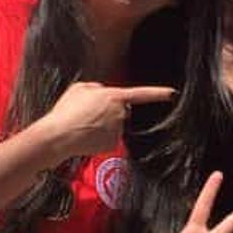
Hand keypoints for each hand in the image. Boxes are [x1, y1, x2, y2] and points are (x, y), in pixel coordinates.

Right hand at [38, 80, 174, 159]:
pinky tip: (87, 137)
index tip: (172, 93)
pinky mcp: (113, 144)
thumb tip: (102, 93)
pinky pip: (110, 139)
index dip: (158, 93)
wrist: (59, 135)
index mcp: (113, 96)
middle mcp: (120, 113)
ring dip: (103, 125)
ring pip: (115, 126)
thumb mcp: (78, 89)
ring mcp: (118, 130)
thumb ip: (95, 88)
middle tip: (88, 115)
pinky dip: (100, 138)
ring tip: (83, 125)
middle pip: (122, 111)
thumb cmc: (66, 110)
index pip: (140, 93)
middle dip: (111, 112)